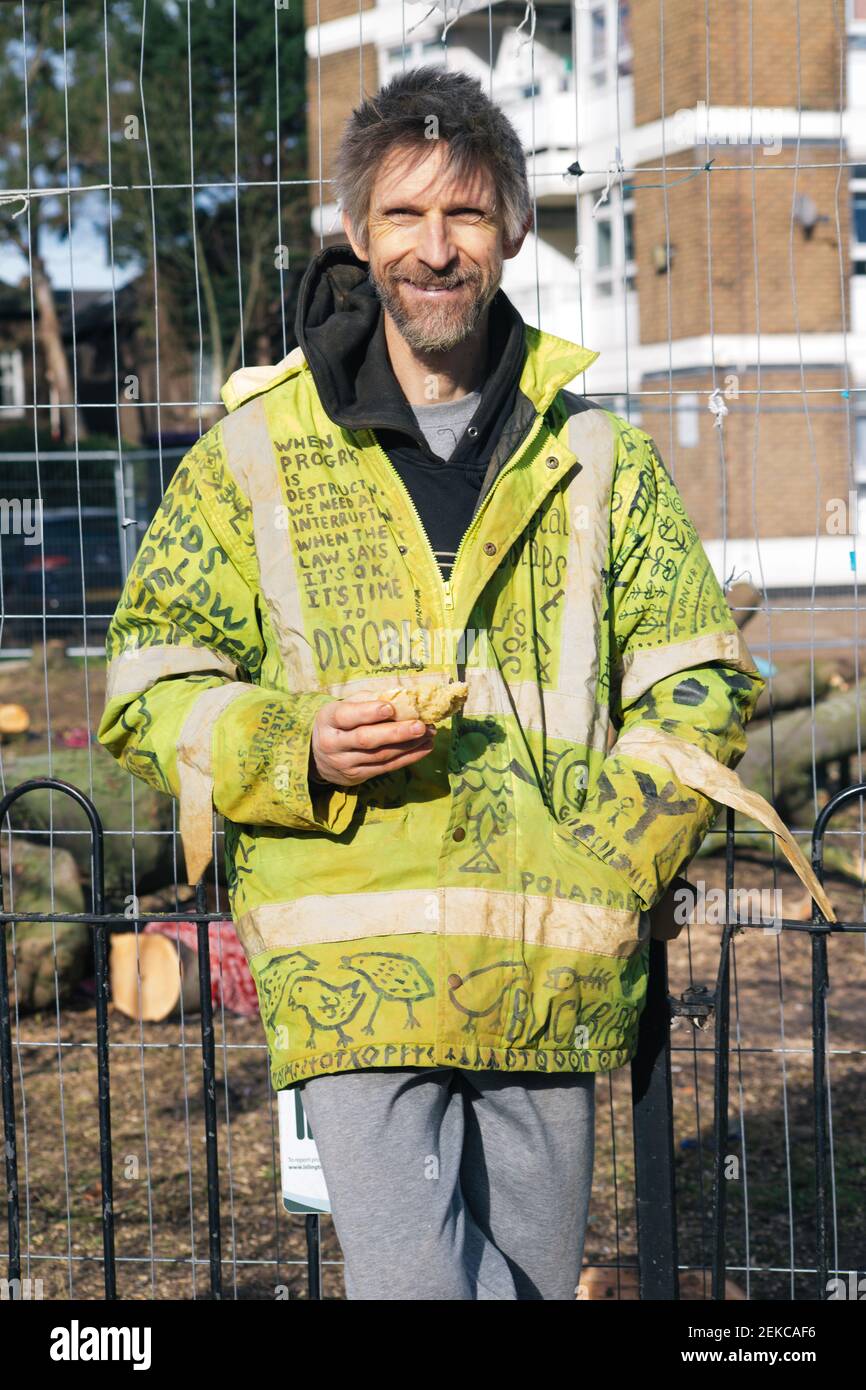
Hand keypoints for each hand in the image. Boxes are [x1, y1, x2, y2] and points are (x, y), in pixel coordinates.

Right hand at [310, 699, 435, 787]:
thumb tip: (401, 695)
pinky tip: (425, 747)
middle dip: (396, 732)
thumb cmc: (338, 723)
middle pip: (366, 739)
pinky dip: (408, 757)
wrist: (317, 756)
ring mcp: (345, 763)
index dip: (368, 712)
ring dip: (408, 744)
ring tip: (429, 733)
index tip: (390, 708)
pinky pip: (387, 768)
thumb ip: (368, 700)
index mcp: (328, 720)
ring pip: (380, 755)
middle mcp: (334, 744)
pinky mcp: (358, 776)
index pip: (347, 716)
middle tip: (420, 725)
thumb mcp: (344, 706)